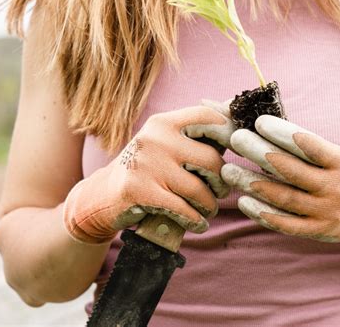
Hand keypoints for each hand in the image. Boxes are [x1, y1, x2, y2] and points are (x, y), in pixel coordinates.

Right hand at [63, 106, 235, 243]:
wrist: (102, 194)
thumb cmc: (145, 168)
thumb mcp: (163, 144)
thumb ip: (193, 138)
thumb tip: (234, 129)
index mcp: (163, 122)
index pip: (206, 116)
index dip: (228, 131)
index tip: (237, 147)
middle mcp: (155, 138)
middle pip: (211, 159)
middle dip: (221, 181)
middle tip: (221, 191)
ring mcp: (147, 165)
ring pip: (199, 189)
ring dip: (210, 205)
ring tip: (209, 209)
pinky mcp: (140, 192)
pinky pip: (183, 210)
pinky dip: (196, 221)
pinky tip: (199, 224)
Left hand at [221, 115, 339, 255]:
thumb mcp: (337, 155)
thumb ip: (306, 147)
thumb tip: (265, 128)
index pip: (310, 145)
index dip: (283, 133)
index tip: (259, 121)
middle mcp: (335, 188)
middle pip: (292, 170)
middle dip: (260, 152)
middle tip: (236, 139)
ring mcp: (326, 212)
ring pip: (284, 197)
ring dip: (253, 183)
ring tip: (229, 170)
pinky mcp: (316, 230)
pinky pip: (286, 224)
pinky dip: (262, 213)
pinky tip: (243, 201)